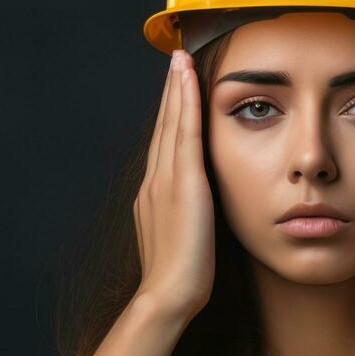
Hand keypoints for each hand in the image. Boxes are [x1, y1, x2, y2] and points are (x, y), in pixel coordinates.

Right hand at [133, 49, 215, 322]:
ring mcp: (165, 180)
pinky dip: (185, 103)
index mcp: (154, 195)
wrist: (168, 294)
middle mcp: (155, 181)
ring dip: (176, 89)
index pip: (164, 145)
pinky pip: (184, 133)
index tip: (175, 91)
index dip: (169, 115)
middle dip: (170, 93)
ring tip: (180, 60)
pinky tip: (188, 80)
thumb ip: (187, 219)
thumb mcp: (182, 240)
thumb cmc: (181, 279)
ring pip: (171, 124)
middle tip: (175, 61)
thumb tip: (200, 211)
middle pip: (163, 127)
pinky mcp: (183, 183)